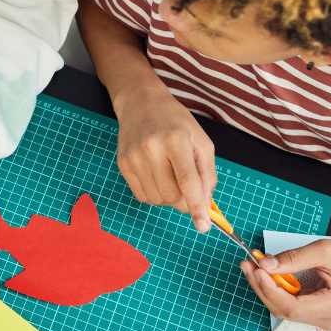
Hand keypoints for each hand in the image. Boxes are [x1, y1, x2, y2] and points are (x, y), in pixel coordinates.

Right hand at [114, 88, 216, 231]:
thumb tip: (206, 204)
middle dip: (185, 201)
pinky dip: (154, 194)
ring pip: (156, 199)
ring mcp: (134, 158)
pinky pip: (142, 196)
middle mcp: (151, 149)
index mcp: (176, 140)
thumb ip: (207, 173)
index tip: (203, 226)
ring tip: (171, 178)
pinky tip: (157, 178)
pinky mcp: (123, 165)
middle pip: (171, 195)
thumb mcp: (201, 141)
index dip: (197, 206)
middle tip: (189, 192)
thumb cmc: (175, 122)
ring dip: (169, 198)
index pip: (187, 181)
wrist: (141, 104)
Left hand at [240, 240, 330, 330]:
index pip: (290, 306)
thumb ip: (294, 259)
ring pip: (282, 307)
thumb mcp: (325, 251)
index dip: (269, 288)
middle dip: (261, 286)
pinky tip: (266, 273)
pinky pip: (289, 303)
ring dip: (265, 287)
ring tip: (253, 265)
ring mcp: (320, 318)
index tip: (255, 269)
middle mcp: (325, 319)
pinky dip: (276, 288)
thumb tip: (266, 265)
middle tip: (247, 264)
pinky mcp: (315, 312)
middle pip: (282, 309)